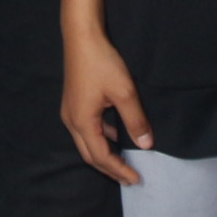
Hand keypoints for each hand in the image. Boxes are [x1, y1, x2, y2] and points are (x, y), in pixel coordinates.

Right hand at [61, 28, 153, 183]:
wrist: (81, 36)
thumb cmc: (102, 63)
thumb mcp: (125, 92)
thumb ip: (135, 120)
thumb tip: (146, 144)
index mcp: (82, 122)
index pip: (101, 157)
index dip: (119, 170)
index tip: (136, 179)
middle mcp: (71, 121)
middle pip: (90, 155)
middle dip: (110, 169)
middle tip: (129, 178)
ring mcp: (70, 112)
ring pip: (87, 143)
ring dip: (105, 154)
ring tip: (123, 161)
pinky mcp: (73, 103)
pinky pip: (87, 129)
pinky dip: (101, 138)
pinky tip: (115, 134)